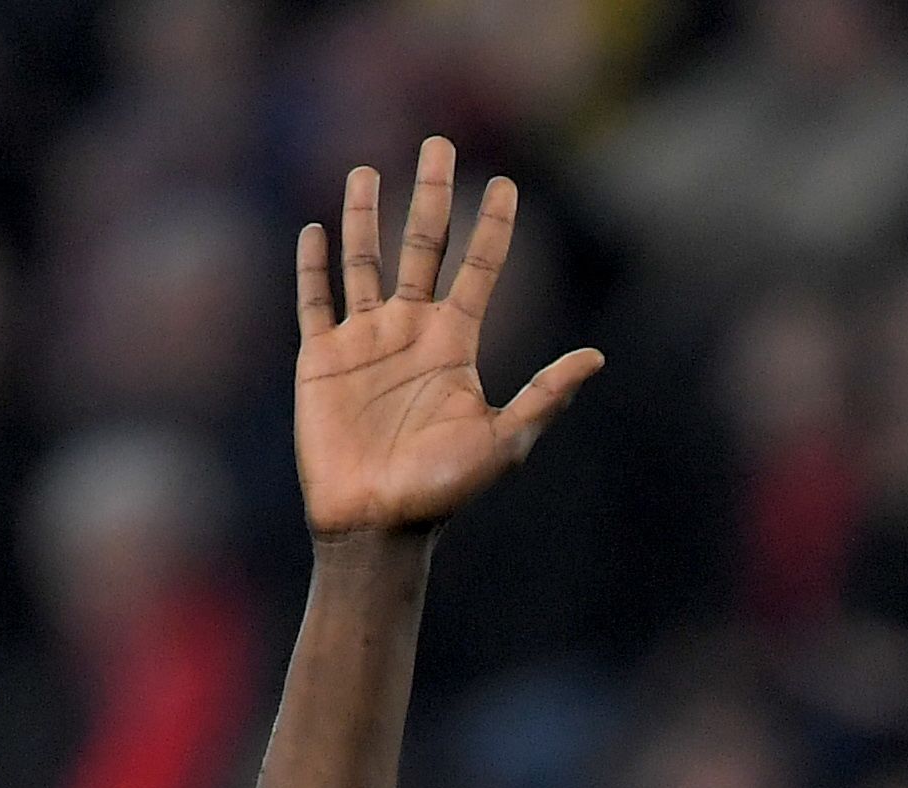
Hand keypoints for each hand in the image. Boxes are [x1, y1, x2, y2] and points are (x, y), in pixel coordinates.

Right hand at [292, 137, 601, 540]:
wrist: (376, 524)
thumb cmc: (442, 490)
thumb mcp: (503, 440)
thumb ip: (544, 395)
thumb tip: (596, 358)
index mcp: (454, 344)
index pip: (477, 269)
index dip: (492, 227)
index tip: (505, 185)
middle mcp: (410, 330)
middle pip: (423, 245)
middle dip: (432, 194)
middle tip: (440, 143)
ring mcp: (364, 341)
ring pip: (364, 260)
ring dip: (366, 215)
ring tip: (369, 170)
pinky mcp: (321, 360)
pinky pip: (314, 302)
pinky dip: (312, 268)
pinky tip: (314, 231)